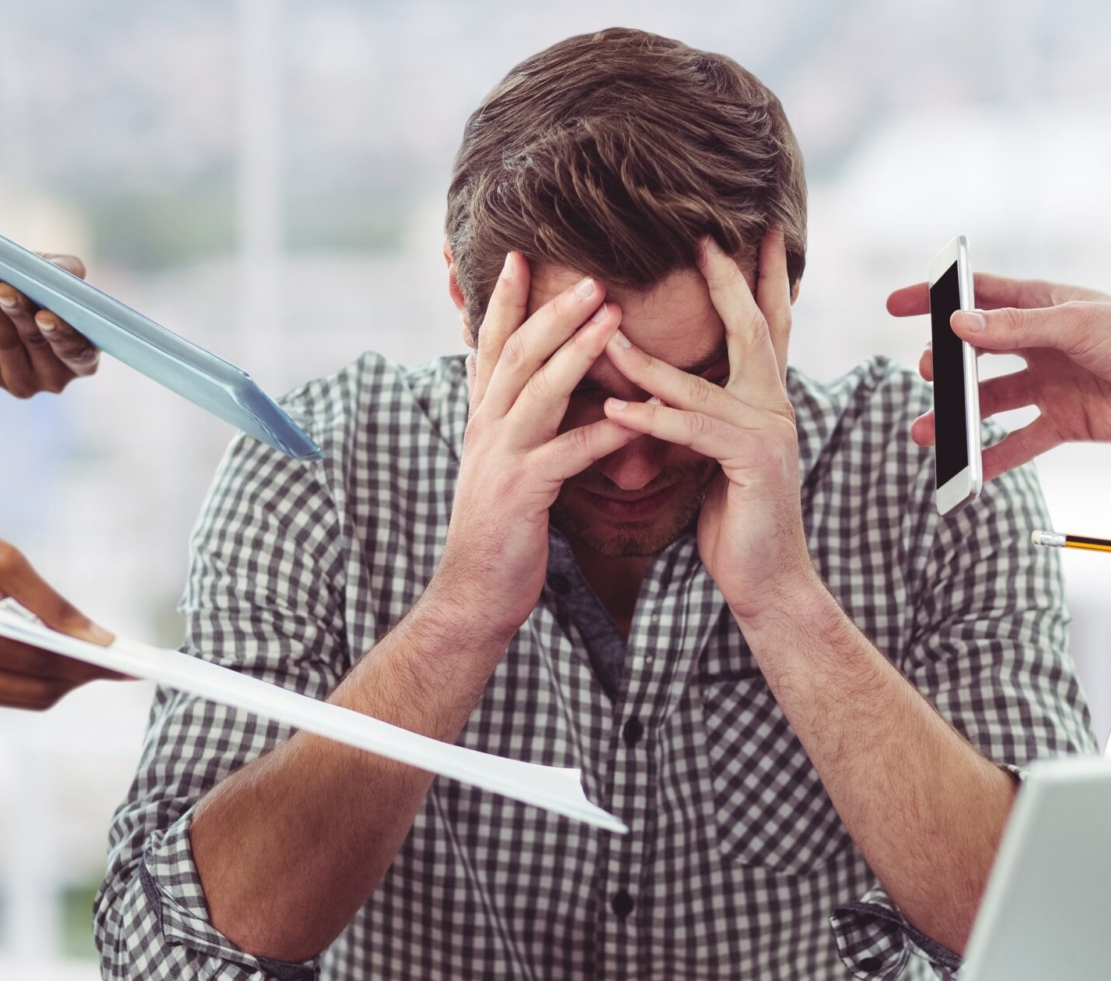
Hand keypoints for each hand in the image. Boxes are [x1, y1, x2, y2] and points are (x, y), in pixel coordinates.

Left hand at [0, 256, 101, 397]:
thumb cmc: (35, 289)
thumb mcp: (55, 275)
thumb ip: (68, 271)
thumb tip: (69, 272)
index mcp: (83, 358)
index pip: (78, 353)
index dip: (63, 335)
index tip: (44, 315)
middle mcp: (56, 377)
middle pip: (36, 343)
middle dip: (19, 312)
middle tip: (4, 290)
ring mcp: (22, 381)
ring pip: (5, 340)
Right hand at [0, 514, 126, 708]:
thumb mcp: (6, 559)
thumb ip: (53, 604)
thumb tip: (100, 640)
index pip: (39, 661)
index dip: (89, 665)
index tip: (129, 664)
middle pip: (37, 690)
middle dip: (82, 677)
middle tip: (121, 663)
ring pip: (27, 699)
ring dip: (65, 681)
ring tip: (97, 659)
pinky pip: (10, 694)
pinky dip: (40, 680)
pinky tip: (62, 658)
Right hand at [430, 253, 636, 637]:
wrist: (473, 593)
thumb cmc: (501, 530)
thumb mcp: (504, 465)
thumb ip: (520, 424)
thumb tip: (540, 390)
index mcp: (483, 419)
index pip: (492, 346)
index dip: (505, 301)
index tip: (521, 256)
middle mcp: (485, 429)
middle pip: (517, 354)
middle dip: (552, 310)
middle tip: (592, 274)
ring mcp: (500, 458)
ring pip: (539, 391)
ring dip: (577, 351)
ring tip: (614, 318)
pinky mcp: (521, 493)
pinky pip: (567, 454)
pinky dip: (603, 432)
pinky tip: (637, 417)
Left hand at [604, 230, 815, 622]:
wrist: (767, 582)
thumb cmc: (736, 521)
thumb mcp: (714, 457)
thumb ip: (699, 417)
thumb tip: (662, 387)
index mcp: (766, 401)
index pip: (764, 327)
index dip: (759, 279)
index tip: (751, 233)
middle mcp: (775, 407)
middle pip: (753, 329)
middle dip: (728, 281)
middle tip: (703, 237)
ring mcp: (769, 433)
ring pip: (701, 383)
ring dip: (647, 360)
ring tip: (605, 333)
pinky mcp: (752, 463)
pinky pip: (693, 431)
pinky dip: (652, 419)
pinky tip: (616, 410)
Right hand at [885, 274, 1110, 478]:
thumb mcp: (1076, 325)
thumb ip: (1015, 328)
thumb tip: (958, 326)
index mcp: (1041, 305)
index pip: (977, 296)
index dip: (936, 298)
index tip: (896, 305)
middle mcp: (1040, 344)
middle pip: (976, 354)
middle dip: (945, 366)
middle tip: (927, 374)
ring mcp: (1050, 384)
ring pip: (990, 402)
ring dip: (958, 417)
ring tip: (926, 432)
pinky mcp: (1064, 422)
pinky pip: (1020, 442)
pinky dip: (993, 458)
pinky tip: (967, 471)